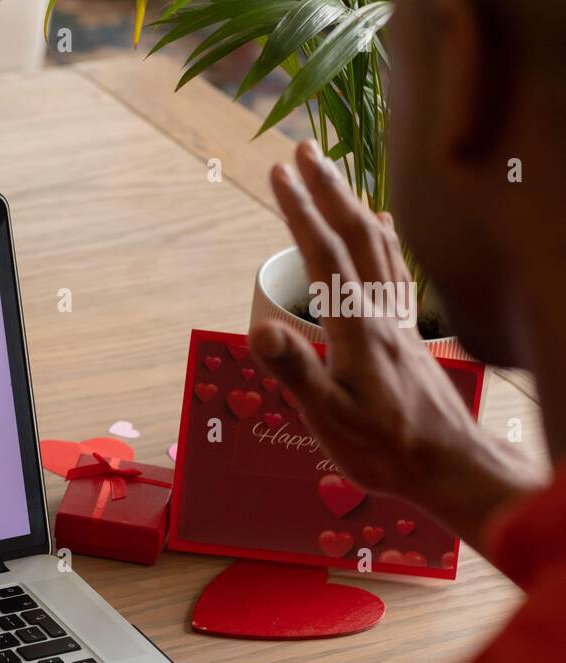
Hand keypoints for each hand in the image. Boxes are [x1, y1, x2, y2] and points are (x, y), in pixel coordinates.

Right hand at [249, 141, 536, 547]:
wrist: (447, 465)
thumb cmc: (384, 448)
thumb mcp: (328, 418)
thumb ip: (295, 371)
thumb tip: (259, 329)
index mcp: (356, 329)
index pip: (326, 257)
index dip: (301, 212)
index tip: (280, 173)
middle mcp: (381, 314)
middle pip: (355, 236)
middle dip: (327, 190)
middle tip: (302, 152)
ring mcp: (398, 320)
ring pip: (378, 246)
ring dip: (352, 204)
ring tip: (332, 174)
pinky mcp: (408, 332)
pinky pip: (396, 269)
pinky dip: (384, 237)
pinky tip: (382, 224)